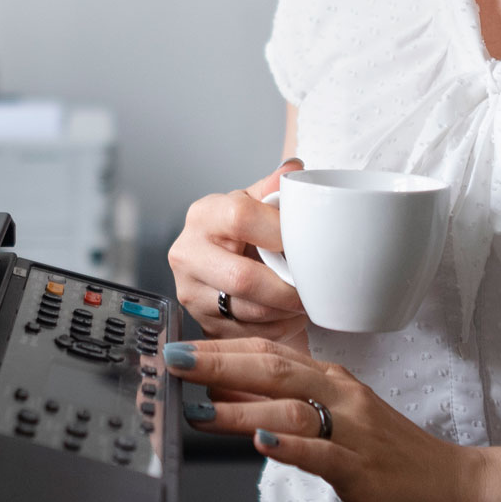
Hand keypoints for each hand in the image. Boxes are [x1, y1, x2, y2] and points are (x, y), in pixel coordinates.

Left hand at [165, 336, 483, 501]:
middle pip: (272, 368)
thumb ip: (286, 406)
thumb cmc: (394, 458)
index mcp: (332, 382)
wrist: (458, 488)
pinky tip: (262, 442)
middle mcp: (341, 397)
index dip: (219, 347)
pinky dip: (290, 446)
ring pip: (290, 407)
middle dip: (217, 363)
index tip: (177, 345)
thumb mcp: (337, 421)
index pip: (268, 352)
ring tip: (198, 408)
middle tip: (173, 360)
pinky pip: (322, 453)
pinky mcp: (362, 469)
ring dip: (238, 407)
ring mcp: (353, 431)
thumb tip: (226, 394)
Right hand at [167, 158, 308, 346]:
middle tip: (313, 286)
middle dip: (287, 287)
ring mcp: (191, 293)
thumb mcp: (257, 206)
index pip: (240, 217)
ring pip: (250, 311)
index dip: (279, 231)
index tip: (305, 241)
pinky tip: (288, 315)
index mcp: (203, 215)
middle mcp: (187, 253)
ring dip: (287, 311)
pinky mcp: (203, 325)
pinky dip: (278, 328)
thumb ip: (274, 189)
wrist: (224, 273)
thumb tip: (294, 168)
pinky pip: (250, 333)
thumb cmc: (246, 235)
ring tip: (305, 300)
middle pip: (242, 277)